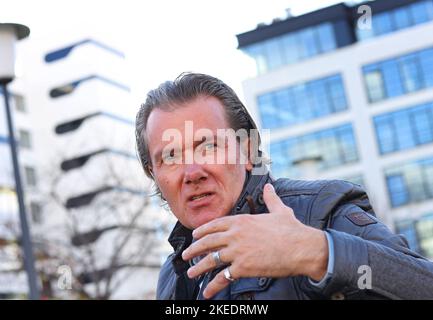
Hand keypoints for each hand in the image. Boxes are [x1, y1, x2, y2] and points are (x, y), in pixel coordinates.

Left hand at [181, 183, 328, 298]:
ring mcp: (237, 251)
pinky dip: (213, 286)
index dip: (202, 231)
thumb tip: (269, 186)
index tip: (194, 235)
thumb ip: (270, 199)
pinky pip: (223, 278)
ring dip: (198, 267)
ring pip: (211, 260)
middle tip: (186, 254)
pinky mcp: (242, 268)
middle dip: (194, 249)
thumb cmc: (292, 230)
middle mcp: (235, 235)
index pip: (215, 225)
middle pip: (208, 242)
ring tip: (190, 273)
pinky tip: (206, 291)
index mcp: (241, 221)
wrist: (301, 248)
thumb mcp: (280, 210)